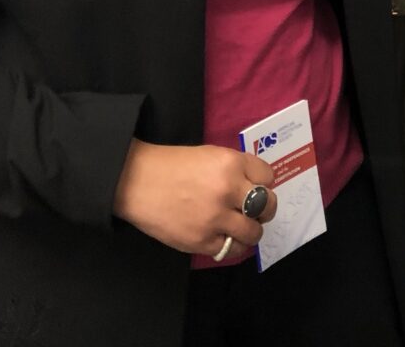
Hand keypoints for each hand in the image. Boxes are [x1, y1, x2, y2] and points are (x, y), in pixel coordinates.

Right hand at [112, 141, 277, 259]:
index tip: (257, 188)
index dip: (264, 183)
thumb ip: (236, 168)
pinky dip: (232, 245)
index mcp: (231, 163)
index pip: (268, 177)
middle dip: (265, 209)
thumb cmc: (172, 165)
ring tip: (241, 228)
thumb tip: (256, 185)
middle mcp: (228, 190)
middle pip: (267, 206)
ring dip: (251, 231)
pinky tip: (225, 238)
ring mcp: (215, 218)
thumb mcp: (211, 155)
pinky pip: (231, 249)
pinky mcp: (201, 241)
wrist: (136, 182)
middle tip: (256, 212)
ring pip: (253, 232)